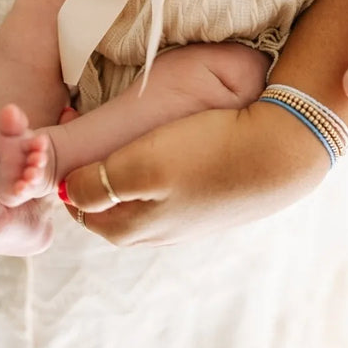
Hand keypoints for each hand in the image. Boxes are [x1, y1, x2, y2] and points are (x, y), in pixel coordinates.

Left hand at [61, 103, 329, 246]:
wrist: (281, 151)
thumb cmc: (206, 153)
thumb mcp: (140, 167)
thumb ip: (95, 184)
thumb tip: (66, 192)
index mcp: (127, 228)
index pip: (77, 204)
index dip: (67, 166)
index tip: (70, 119)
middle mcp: (154, 232)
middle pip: (106, 198)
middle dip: (93, 163)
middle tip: (91, 115)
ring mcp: (186, 220)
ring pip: (138, 191)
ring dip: (125, 160)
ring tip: (129, 122)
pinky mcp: (210, 202)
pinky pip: (169, 184)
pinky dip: (157, 161)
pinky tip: (170, 134)